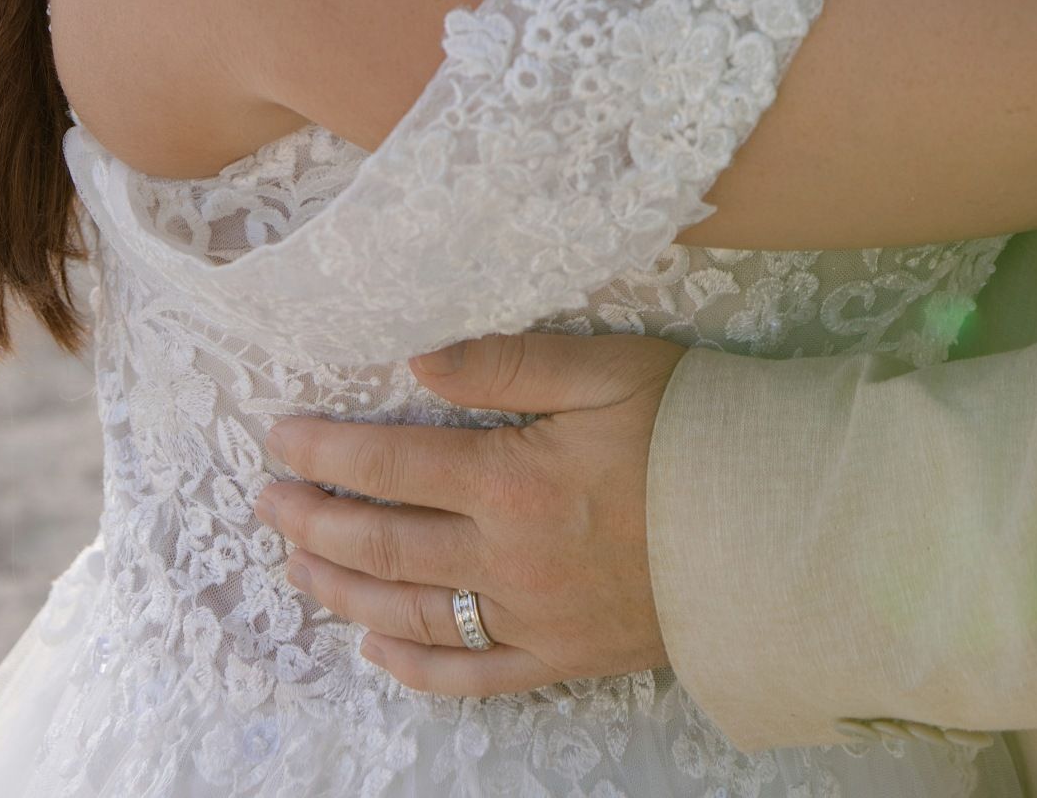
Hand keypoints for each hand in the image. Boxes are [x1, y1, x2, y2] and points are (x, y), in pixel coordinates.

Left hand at [255, 330, 684, 697]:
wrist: (770, 523)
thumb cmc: (690, 429)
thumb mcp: (605, 368)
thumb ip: (508, 363)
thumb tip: (419, 362)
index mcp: (511, 480)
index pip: (392, 464)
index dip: (329, 450)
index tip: (279, 437)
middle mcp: (504, 559)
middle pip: (385, 544)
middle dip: (315, 521)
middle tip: (266, 501)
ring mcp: (529, 617)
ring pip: (410, 612)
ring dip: (342, 589)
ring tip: (296, 566)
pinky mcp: (560, 656)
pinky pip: (470, 674)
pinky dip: (413, 667)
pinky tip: (374, 648)